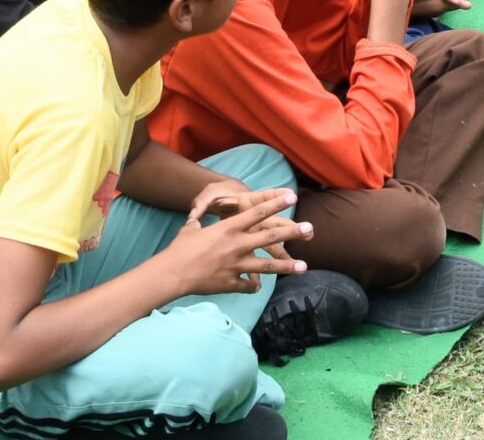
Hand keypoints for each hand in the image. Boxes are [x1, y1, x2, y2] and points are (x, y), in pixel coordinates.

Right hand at [152, 188, 306, 298]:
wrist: (173, 273)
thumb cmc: (179, 249)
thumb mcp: (190, 229)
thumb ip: (197, 222)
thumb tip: (195, 218)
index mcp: (229, 228)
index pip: (257, 212)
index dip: (276, 204)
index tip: (291, 197)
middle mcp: (237, 245)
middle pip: (270, 236)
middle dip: (292, 232)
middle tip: (309, 229)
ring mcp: (237, 265)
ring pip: (268, 265)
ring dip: (287, 266)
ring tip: (303, 267)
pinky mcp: (232, 283)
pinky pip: (248, 285)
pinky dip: (253, 286)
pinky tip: (257, 287)